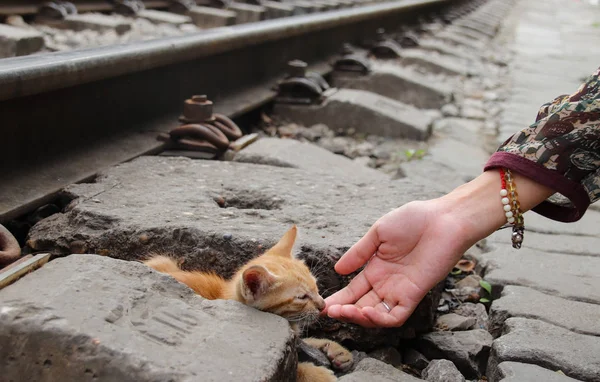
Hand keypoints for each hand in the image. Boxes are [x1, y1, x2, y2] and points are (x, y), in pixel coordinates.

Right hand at [324, 170, 553, 327]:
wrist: (443, 219)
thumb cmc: (413, 219)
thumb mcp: (378, 233)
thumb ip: (359, 253)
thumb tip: (337, 270)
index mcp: (375, 268)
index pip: (353, 290)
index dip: (338, 299)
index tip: (321, 303)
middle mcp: (386, 283)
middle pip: (361, 305)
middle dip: (343, 311)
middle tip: (327, 312)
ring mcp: (400, 291)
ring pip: (376, 315)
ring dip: (358, 317)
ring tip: (343, 312)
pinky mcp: (414, 295)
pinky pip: (395, 316)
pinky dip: (380, 319)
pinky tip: (366, 311)